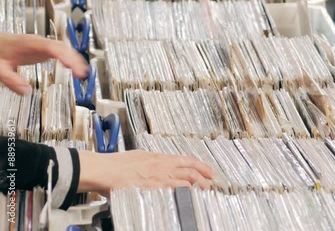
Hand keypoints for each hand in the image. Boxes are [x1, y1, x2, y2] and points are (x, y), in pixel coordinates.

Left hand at [0, 33, 87, 94]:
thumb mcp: (0, 69)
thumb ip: (12, 81)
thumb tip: (26, 91)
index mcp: (30, 45)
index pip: (54, 49)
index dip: (67, 58)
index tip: (76, 69)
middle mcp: (39, 42)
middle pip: (63, 47)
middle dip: (75, 60)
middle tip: (82, 74)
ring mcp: (42, 44)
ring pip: (64, 47)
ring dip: (75, 58)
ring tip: (82, 72)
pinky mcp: (43, 48)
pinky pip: (61, 51)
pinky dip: (70, 58)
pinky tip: (73, 66)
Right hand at [78, 150, 215, 196]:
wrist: (104, 170)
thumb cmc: (116, 164)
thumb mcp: (139, 157)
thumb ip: (152, 161)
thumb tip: (159, 164)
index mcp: (159, 157)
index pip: (186, 160)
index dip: (201, 165)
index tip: (209, 171)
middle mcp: (162, 165)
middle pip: (191, 169)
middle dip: (205, 175)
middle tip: (212, 182)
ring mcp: (159, 176)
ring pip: (187, 178)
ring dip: (199, 184)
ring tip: (206, 190)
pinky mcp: (154, 187)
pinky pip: (175, 188)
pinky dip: (185, 191)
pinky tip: (191, 195)